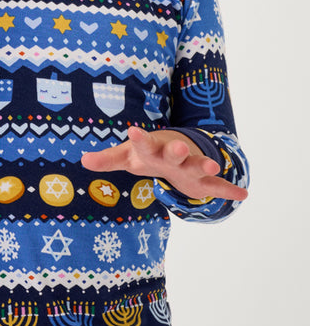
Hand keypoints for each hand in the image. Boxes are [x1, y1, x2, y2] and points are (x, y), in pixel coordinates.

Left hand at [81, 125, 246, 202]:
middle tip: (180, 147)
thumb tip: (83, 160)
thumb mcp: (125, 158)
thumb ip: (106, 160)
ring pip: (197, 167)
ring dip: (204, 166)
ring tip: (215, 166)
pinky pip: (218, 187)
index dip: (138, 139)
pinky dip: (229, 190)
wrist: (174, 152)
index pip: (143, 144)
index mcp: (151, 150)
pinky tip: (242, 194)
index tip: (133, 130)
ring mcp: (189, 167)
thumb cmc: (145, 155)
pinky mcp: (203, 181)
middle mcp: (172, 156)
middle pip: (174, 154)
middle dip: (177, 151)